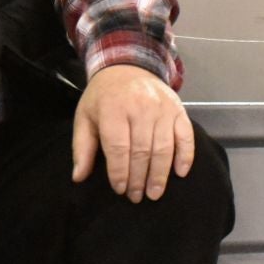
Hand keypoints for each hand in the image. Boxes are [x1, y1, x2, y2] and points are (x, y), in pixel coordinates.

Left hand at [71, 63, 194, 201]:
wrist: (127, 66)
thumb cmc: (103, 97)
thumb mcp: (85, 117)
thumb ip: (82, 148)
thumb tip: (78, 177)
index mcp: (113, 109)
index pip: (118, 147)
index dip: (119, 172)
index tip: (120, 189)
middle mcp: (140, 107)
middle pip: (142, 150)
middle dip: (139, 179)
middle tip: (136, 197)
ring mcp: (162, 108)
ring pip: (163, 147)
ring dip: (160, 174)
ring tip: (154, 193)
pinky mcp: (178, 109)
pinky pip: (185, 135)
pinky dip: (185, 156)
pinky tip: (180, 173)